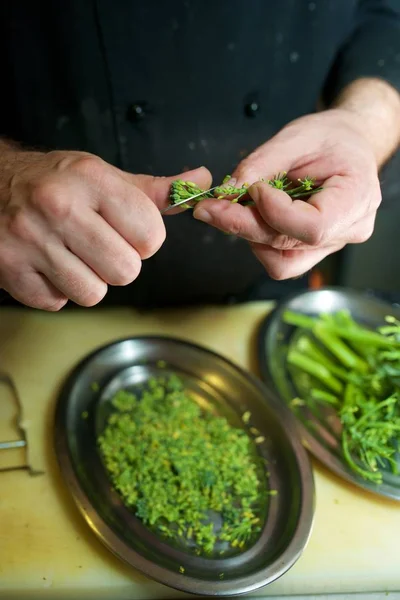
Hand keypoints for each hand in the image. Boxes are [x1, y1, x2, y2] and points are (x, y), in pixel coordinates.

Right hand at [0, 148, 210, 308]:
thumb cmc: (55, 183)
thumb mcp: (104, 176)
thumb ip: (155, 191)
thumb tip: (200, 183)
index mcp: (91, 180)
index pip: (151, 236)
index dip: (145, 241)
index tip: (127, 232)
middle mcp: (59, 208)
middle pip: (126, 271)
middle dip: (118, 264)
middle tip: (98, 245)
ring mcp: (31, 241)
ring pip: (93, 293)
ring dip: (88, 281)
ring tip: (72, 255)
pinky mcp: (11, 270)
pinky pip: (58, 302)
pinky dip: (57, 289)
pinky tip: (48, 264)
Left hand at [193, 108, 381, 279]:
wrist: (349, 145)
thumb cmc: (332, 137)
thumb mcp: (298, 136)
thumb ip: (262, 163)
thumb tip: (228, 190)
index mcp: (356, 199)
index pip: (313, 227)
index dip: (275, 213)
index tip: (254, 188)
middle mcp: (347, 231)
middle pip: (288, 245)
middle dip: (243, 225)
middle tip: (208, 207)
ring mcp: (330, 245)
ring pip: (281, 263)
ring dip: (249, 237)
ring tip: (231, 209)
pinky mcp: (312, 250)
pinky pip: (280, 259)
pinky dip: (257, 240)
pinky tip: (248, 216)